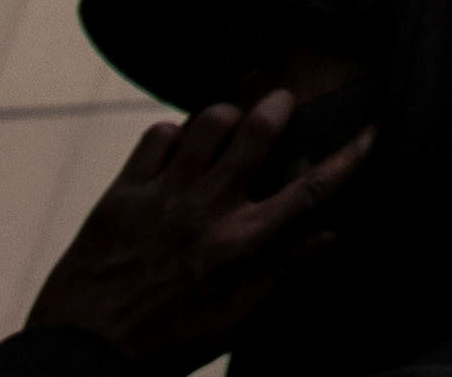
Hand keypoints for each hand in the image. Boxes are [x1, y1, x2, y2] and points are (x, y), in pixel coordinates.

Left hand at [19, 88, 373, 374]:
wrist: (79, 356)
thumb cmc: (162, 345)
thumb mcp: (230, 324)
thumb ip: (281, 276)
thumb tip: (330, 237)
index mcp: (238, 248)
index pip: (308, 193)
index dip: (348, 159)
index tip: (373, 133)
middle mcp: (205, 213)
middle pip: (256, 133)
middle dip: (277, 106)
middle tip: (281, 100)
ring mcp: (161, 199)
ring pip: (206, 122)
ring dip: (224, 117)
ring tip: (227, 125)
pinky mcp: (121, 195)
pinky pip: (155, 136)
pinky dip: (172, 135)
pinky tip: (176, 152)